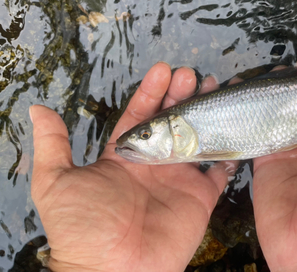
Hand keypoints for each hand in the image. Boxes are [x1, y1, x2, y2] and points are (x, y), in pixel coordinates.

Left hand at [31, 64, 233, 271]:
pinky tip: (233, 127)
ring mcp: (179, 179)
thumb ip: (53, 145)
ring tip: (214, 89)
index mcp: (125, 155)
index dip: (151, 92)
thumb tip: (37, 109)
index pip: (141, 114)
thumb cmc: (81, 228)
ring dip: (206, 113)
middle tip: (191, 75)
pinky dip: (228, 152)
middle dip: (182, 95)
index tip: (162, 70)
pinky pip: (219, 171)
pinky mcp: (200, 198)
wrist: (111, 271)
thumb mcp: (56, 182)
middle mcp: (154, 162)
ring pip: (197, 137)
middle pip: (172, 120)